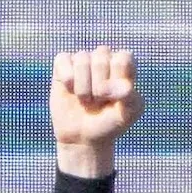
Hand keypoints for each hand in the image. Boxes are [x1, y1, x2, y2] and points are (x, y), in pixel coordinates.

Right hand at [50, 46, 144, 178]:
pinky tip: (70, 90)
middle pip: (101, 60)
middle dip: (99, 88)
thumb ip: (128, 96)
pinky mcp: (63, 63)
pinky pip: (63, 60)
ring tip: (86, 99)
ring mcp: (84, 58)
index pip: (123, 59)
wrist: (84, 136)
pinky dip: (67, 80)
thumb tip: (108, 85)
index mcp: (126, 64)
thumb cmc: (111, 121)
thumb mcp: (128, 113)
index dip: (117, 81)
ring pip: (82, 60)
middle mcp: (105, 57)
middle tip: (99, 101)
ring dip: (83, 88)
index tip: (116, 97)